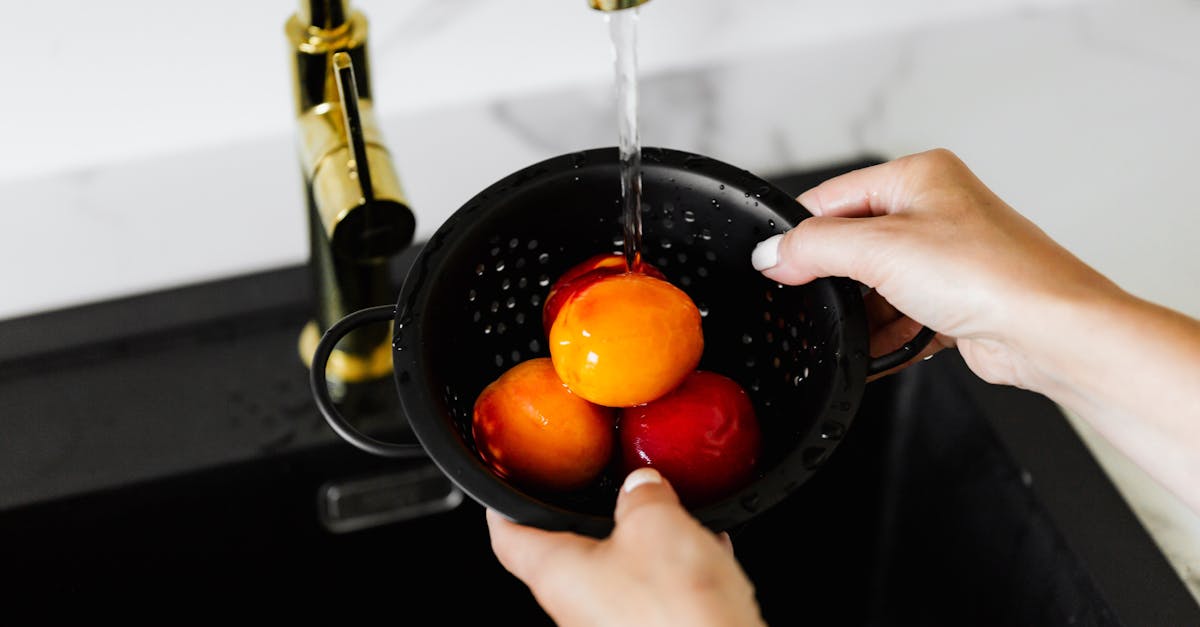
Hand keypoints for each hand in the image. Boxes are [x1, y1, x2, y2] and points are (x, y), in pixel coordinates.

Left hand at [486, 468, 766, 626]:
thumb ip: (642, 495)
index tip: (502, 492)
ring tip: (670, 518)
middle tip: (601, 492)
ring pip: (617, 573)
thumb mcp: (655, 523)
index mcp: (558, 574)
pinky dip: (672, 571)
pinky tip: (702, 555)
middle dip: (590, 520)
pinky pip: (652, 595)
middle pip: (567, 554)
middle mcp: (575, 608)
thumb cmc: (676, 614)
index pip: (507, 539)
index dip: (502, 510)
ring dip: (641, 544)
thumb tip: (643, 484)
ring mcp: (610, 625)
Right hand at [752, 148, 1199, 513]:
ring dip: (863, 314)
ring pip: (876, 285)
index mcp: (919, 175)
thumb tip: (771, 254)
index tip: (775, 265)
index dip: (801, 234)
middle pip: (853, 244)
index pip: (833, 197)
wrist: (1049, 332)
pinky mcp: (956, 300)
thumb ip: (813, 248)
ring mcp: (948, 257)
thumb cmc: (992, 275)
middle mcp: (936, 209)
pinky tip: (880, 352)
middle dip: (836, 280)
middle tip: (817, 302)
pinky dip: (886, 336)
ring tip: (860, 331)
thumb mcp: (879, 250)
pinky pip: (901, 317)